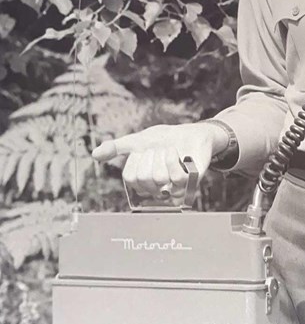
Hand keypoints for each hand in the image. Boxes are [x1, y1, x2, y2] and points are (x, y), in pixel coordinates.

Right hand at [91, 122, 228, 202]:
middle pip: (143, 179)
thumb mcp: (139, 141)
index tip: (145, 150)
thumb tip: (94, 155)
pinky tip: (176, 153)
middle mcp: (158, 189)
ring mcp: (175, 188)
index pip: (130, 178)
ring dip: (162, 155)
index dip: (136, 159)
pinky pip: (176, 178)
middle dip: (150, 156)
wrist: (191, 133)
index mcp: (144, 182)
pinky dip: (173, 159)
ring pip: (159, 178)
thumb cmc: (165, 139)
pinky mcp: (190, 183)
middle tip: (159, 150)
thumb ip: (117, 148)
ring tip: (169, 151)